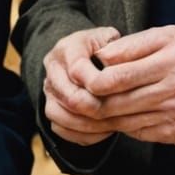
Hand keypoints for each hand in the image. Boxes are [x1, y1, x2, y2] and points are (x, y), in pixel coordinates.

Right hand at [42, 24, 122, 145]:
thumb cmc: (105, 49)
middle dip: (96, 109)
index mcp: (69, 47)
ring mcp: (49, 90)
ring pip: (61, 115)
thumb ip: (119, 49)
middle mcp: (53, 68)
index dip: (98, 84)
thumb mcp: (113, 40)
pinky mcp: (51, 107)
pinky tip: (104, 131)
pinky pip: (61, 129)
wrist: (87, 55)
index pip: (78, 70)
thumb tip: (125, 69)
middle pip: (69, 97)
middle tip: (119, 113)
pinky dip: (83, 134)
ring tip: (113, 124)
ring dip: (89, 125)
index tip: (117, 91)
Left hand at [67, 25, 174, 146]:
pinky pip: (138, 132)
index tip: (82, 76)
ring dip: (103, 116)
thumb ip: (137, 44)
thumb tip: (101, 56)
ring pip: (124, 119)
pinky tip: (117, 116)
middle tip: (78, 96)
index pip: (116, 75)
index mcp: (172, 58)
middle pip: (116, 101)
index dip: (91, 80)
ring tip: (91, 107)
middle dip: (92, 101)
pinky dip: (123, 125)